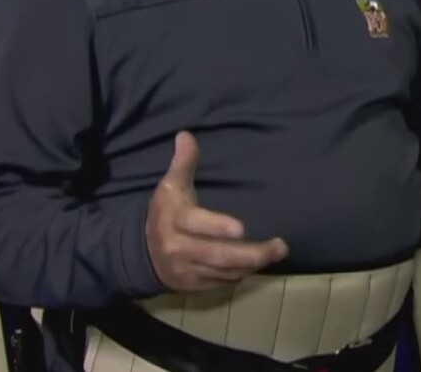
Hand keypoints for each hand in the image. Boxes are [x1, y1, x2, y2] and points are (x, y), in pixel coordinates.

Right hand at [145, 131, 287, 292]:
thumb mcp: (170, 186)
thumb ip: (183, 163)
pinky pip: (221, 283)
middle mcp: (180, 249)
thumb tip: (186, 135)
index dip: (217, 227)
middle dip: (251, 253)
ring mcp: (187, 271)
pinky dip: (239, 274)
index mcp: (175, 221)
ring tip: (275, 253)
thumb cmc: (164, 213)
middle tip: (280, 246)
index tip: (242, 228)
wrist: (140, 254)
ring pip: (223, 272)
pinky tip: (254, 265)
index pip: (196, 224)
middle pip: (218, 255)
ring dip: (251, 265)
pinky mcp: (193, 286)